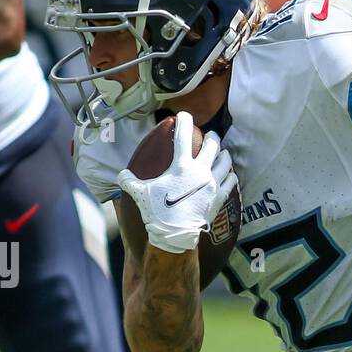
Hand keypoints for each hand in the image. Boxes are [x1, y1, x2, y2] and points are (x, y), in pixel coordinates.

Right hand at [116, 113, 237, 253]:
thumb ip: (129, 180)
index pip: (184, 135)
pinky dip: (230, 175)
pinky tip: (229, 174)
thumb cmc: (157, 212)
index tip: (184, 115)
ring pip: (225, 161)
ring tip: (222, 152)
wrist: (176, 235)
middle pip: (212, 145)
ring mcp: (213, 184)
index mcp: (181, 165)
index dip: (184, 121)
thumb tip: (121, 175)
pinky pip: (231, 181)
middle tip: (210, 134)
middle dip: (212, 136)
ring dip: (224, 154)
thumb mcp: (139, 193)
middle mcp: (200, 171)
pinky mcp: (219, 197)